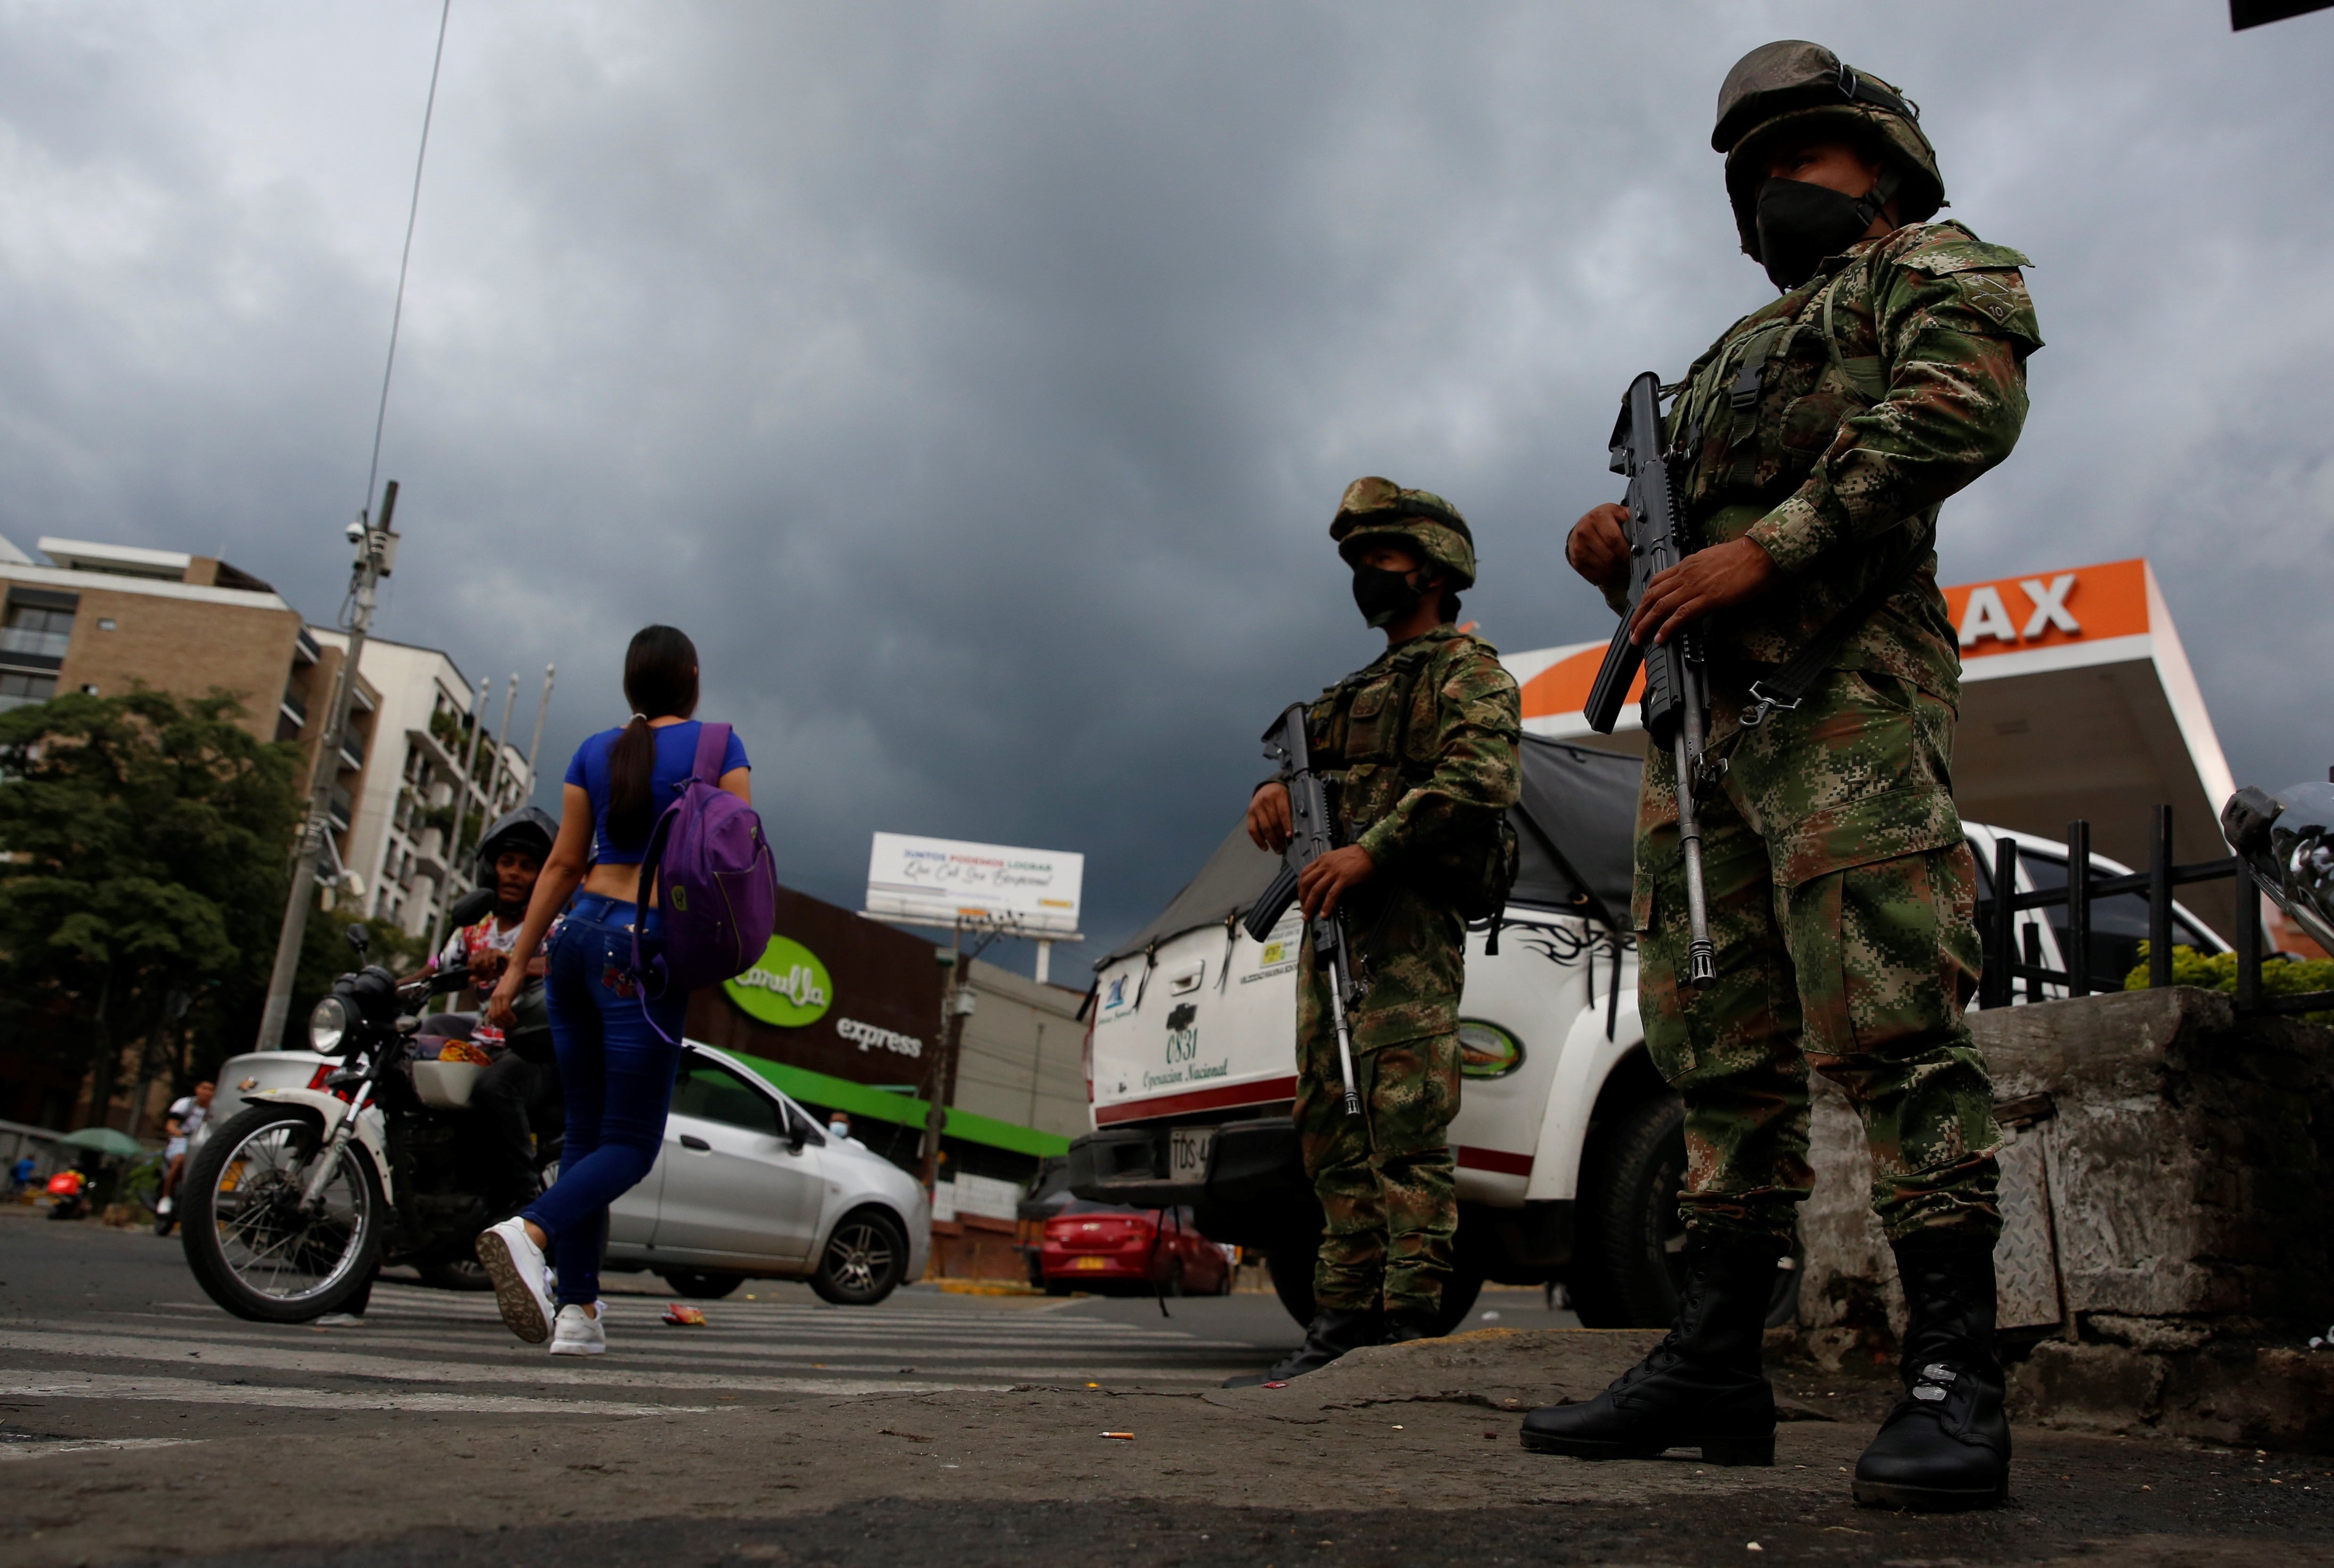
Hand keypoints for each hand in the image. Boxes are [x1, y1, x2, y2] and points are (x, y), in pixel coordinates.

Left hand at [469, 950, 506, 987]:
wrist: (508, 968)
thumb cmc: (495, 971)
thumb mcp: (485, 976)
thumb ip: (477, 978)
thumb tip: (470, 979)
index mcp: (476, 956)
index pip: (470, 963)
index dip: (474, 971)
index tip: (479, 976)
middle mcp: (481, 951)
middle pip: (476, 962)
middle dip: (482, 972)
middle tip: (487, 976)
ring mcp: (489, 950)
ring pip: (482, 960)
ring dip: (487, 969)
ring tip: (491, 973)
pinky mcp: (496, 950)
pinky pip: (491, 957)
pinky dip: (492, 964)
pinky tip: (494, 968)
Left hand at [485, 968, 522, 1030]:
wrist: (515, 970)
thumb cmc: (512, 980)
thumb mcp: (506, 992)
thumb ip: (503, 1000)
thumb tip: (505, 1011)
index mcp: (493, 998)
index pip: (490, 1014)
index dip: (495, 1022)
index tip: (503, 1025)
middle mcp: (494, 999)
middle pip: (494, 1016)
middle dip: (501, 1023)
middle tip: (509, 1025)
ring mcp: (499, 997)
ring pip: (499, 1015)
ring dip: (506, 1021)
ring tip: (513, 1022)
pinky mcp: (505, 996)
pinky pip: (505, 1010)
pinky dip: (510, 1016)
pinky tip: (514, 1018)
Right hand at [1246, 783, 1292, 854]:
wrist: (1266, 786)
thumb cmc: (1280, 795)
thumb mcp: (1288, 797)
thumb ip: (1290, 810)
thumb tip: (1295, 830)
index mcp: (1278, 795)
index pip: (1283, 812)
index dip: (1287, 825)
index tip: (1290, 836)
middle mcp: (1266, 800)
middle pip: (1274, 822)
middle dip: (1280, 837)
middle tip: (1285, 847)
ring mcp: (1256, 807)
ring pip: (1265, 828)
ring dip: (1272, 841)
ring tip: (1278, 849)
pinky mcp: (1250, 813)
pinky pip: (1252, 830)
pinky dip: (1258, 840)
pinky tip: (1265, 847)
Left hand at [1297, 844, 1374, 921]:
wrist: (1369, 851)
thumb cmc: (1355, 855)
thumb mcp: (1335, 858)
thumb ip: (1326, 867)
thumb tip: (1320, 880)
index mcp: (1322, 860)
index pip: (1304, 874)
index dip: (1300, 888)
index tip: (1301, 897)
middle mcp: (1325, 865)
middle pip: (1306, 883)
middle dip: (1302, 899)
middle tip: (1303, 909)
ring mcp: (1333, 872)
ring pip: (1315, 890)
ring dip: (1310, 905)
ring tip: (1308, 915)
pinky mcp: (1343, 878)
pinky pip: (1331, 894)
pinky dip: (1326, 905)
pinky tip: (1324, 913)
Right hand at [1566, 503, 1631, 592]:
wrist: (1582, 526)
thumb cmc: (1603, 521)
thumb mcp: (1617, 513)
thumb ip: (1630, 520)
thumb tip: (1648, 529)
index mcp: (1598, 517)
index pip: (1614, 540)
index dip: (1626, 553)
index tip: (1635, 558)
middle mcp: (1585, 531)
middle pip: (1609, 557)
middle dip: (1623, 566)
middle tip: (1632, 568)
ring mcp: (1578, 547)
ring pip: (1603, 568)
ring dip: (1616, 574)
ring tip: (1624, 572)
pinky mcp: (1575, 559)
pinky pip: (1594, 574)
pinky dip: (1606, 578)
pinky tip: (1613, 575)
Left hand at [1628, 536, 1782, 646]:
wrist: (1762, 553)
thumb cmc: (1745, 557)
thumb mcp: (1714, 560)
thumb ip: (1701, 571)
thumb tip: (1696, 584)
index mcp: (1689, 564)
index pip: (1657, 581)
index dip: (1645, 598)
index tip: (1639, 610)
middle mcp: (1687, 573)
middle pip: (1653, 595)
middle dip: (1638, 614)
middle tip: (1632, 630)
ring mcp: (1697, 585)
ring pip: (1662, 606)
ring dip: (1646, 624)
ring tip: (1638, 638)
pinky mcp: (1709, 598)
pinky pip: (1682, 614)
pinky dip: (1668, 627)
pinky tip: (1661, 637)